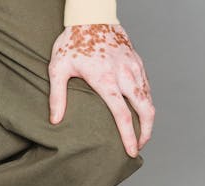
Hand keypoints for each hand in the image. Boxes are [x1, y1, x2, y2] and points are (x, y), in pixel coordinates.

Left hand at [48, 24, 154, 157]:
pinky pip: (147, 88)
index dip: (129, 137)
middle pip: (145, 111)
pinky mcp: (138, 63)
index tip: (131, 151)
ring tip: (141, 133)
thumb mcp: (58, 67)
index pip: (123, 115)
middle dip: (146, 132)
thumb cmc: (73, 41)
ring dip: (148, 119)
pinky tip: (140, 111)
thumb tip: (55, 121)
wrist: (92, 15)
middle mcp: (125, 75)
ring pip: (149, 100)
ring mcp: (134, 68)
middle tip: (140, 145)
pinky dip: (147, 103)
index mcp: (106, 80)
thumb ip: (57, 96)